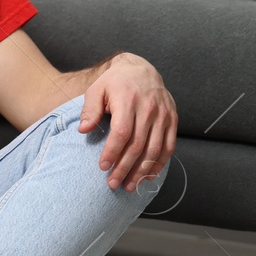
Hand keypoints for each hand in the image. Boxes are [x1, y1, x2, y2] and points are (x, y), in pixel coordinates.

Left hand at [81, 54, 177, 191]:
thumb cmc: (114, 82)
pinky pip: (168, 146)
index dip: (113, 152)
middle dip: (125, 167)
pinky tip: (148, 176)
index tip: (102, 167)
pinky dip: (159, 163)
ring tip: (129, 185)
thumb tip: (83, 130)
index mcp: (128, 100)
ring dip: (142, 171)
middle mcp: (149, 109)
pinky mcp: (172, 120)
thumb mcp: (97, 89)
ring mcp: (163, 115)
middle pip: (138, 145)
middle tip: (113, 183)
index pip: (122, 132)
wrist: (141, 69)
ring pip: (154, 149)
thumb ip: (90, 109)